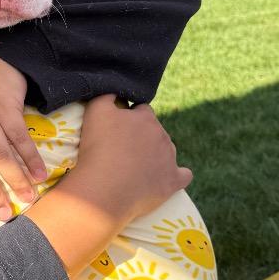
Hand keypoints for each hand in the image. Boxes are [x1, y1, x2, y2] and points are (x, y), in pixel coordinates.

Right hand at [24, 96, 190, 279]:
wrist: (104, 188)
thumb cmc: (98, 148)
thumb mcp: (95, 111)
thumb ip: (107, 96)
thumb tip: (116, 91)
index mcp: (146, 117)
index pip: (141, 111)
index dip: (128, 119)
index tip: (115, 130)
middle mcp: (162, 135)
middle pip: (154, 131)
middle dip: (141, 137)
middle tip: (120, 150)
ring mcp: (170, 159)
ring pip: (166, 151)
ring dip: (154, 155)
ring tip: (133, 167)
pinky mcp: (172, 181)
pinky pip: (184, 175)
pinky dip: (177, 175)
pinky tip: (167, 177)